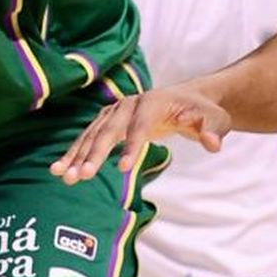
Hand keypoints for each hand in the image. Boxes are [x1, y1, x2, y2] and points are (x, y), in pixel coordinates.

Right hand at [51, 82, 230, 181]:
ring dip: (77, 155)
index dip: (131, 146)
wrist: (188, 100)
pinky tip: (60, 170)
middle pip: (109, 129)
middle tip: (82, 176)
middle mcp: (129, 103)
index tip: (123, 168)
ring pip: (93, 134)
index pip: (140, 125)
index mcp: (154, 101)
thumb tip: (212, 144)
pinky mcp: (108, 121)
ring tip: (62, 176)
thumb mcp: (217, 120)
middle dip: (95, 153)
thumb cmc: (204, 113)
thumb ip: (213, 131)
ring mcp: (116, 111)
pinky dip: (74, 153)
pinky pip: (88, 138)